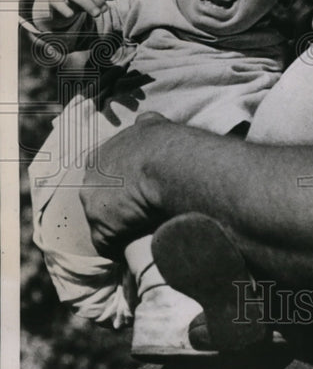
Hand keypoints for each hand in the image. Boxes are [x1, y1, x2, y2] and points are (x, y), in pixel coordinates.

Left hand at [81, 113, 168, 257]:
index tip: (135, 191)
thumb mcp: (153, 125)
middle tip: (141, 213)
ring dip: (121, 229)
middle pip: (101, 201)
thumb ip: (145, 125)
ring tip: (143, 231)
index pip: (102, 177)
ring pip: (106, 225)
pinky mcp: (103, 232)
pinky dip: (124, 248)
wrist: (168, 165)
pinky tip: (140, 245)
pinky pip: (111, 246)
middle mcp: (88, 181)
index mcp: (97, 157)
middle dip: (117, 208)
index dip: (120, 186)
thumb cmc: (163, 144)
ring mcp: (93, 208)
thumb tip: (146, 120)